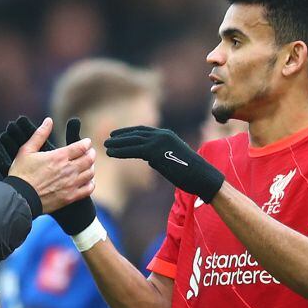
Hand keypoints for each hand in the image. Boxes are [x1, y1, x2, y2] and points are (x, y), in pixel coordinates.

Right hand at [0, 116, 97, 234]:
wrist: (19, 198)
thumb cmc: (21, 174)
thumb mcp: (27, 150)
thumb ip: (40, 134)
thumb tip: (48, 121)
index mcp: (59, 156)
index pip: (81, 147)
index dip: (86, 143)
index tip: (86, 142)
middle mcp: (68, 169)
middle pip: (89, 159)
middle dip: (91, 154)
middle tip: (89, 152)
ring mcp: (71, 184)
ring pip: (90, 173)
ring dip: (91, 167)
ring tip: (87, 165)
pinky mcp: (70, 197)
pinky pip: (88, 189)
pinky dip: (91, 183)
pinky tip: (87, 180)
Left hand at [104, 126, 224, 201]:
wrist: (201, 176)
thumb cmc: (188, 172)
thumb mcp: (171, 160)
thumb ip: (159, 157)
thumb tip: (149, 160)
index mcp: (166, 135)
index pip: (143, 131)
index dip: (128, 133)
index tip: (116, 135)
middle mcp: (162, 135)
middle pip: (136, 134)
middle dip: (120, 137)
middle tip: (107, 140)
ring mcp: (159, 142)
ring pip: (133, 141)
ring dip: (117, 144)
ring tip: (106, 147)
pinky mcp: (156, 152)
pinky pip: (134, 150)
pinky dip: (121, 152)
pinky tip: (112, 154)